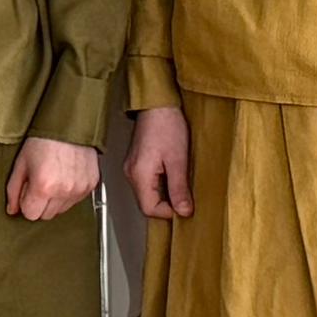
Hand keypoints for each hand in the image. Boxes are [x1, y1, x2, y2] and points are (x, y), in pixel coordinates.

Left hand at [7, 136, 102, 220]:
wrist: (69, 124)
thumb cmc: (44, 139)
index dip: (26, 204)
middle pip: (47, 215)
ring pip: (62, 210)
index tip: (27, 192)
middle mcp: (64, 190)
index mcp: (44, 186)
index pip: (31, 215)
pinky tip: (65, 177)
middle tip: (40, 184)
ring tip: (53, 178)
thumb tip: (12, 209)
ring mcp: (79, 189)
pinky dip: (69, 193)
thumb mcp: (21, 162)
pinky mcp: (91, 184)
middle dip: (40, 204)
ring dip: (55, 200)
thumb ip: (13, 190)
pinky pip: (76, 200)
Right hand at [126, 104, 193, 221]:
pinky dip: (161, 184)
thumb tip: (183, 211)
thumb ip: (179, 188)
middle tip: (185, 194)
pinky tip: (173, 173)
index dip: (168, 212)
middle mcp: (131, 174)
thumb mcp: (178, 159)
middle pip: (147, 203)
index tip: (184, 205)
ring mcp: (132, 168)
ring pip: (148, 193)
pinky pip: (148, 182)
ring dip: (165, 193)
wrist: (157, 104)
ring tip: (180, 181)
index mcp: (139, 175)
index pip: (149, 209)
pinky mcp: (137, 163)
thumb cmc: (166, 125)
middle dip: (168, 204)